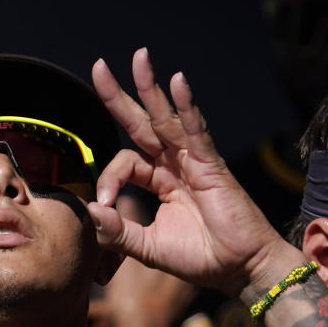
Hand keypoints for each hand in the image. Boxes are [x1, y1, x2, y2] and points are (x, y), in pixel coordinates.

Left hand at [88, 48, 300, 297]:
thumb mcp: (147, 248)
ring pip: (166, 119)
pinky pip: (195, 131)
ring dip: (150, 88)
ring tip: (139, 57)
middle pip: (141, 124)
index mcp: (158, 181)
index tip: (103, 206)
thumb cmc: (199, 258)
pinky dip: (186, 106)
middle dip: (119, 96)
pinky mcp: (211, 167)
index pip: (124, 164)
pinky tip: (177, 82)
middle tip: (99, 66)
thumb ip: (118, 232)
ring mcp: (193, 163)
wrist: (239, 269)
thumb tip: (88, 212)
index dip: (108, 179)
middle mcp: (173, 166)